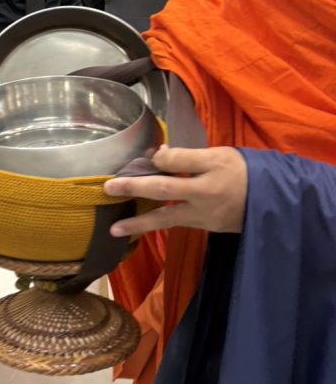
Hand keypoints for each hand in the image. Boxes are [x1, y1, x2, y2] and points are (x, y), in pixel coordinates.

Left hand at [104, 145, 247, 237]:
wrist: (274, 202)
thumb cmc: (244, 172)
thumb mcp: (220, 155)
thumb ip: (187, 156)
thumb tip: (157, 155)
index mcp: (210, 175)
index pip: (177, 163)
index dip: (159, 159)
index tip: (149, 155)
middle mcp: (204, 198)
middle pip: (163, 192)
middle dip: (134, 189)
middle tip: (108, 189)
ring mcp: (204, 217)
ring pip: (166, 218)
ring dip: (139, 223)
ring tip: (115, 229)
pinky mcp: (205, 227)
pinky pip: (176, 223)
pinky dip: (157, 223)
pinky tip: (140, 224)